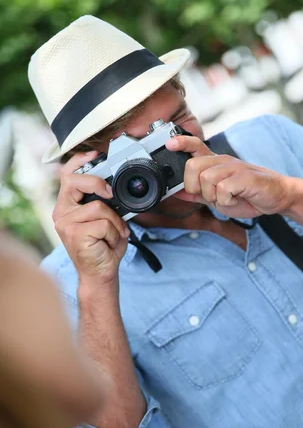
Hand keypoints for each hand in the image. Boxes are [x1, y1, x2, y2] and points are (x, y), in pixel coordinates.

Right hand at [53, 151, 129, 286]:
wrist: (101, 273)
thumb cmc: (103, 247)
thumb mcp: (106, 219)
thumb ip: (105, 202)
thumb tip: (115, 187)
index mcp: (68, 206)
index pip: (67, 175)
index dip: (80, 161)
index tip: (96, 154)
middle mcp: (61, 213)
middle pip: (75, 181)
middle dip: (97, 183)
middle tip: (110, 194)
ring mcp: (65, 223)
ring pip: (98, 206)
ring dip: (115, 222)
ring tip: (113, 234)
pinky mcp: (74, 233)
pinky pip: (103, 223)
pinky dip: (114, 232)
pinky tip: (109, 243)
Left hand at [166, 135, 302, 218]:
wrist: (278, 197)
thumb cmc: (249, 195)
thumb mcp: (218, 198)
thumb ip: (198, 194)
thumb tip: (177, 192)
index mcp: (216, 164)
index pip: (195, 145)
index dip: (181, 143)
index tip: (169, 145)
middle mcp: (224, 161)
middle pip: (192, 166)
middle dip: (193, 187)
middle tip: (208, 196)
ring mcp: (235, 167)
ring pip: (206, 180)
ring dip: (212, 197)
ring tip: (226, 199)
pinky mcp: (245, 177)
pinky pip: (223, 190)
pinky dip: (226, 201)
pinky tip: (236, 199)